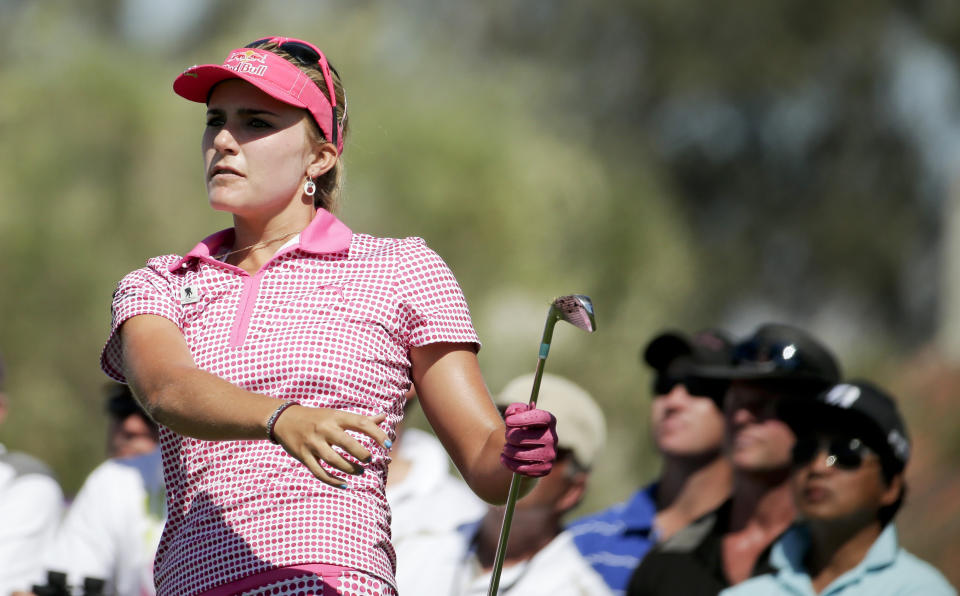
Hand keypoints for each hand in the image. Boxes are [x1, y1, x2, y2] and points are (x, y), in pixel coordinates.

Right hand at [272, 405, 389, 486]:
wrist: (284, 419)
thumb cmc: (318, 418)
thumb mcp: (337, 415)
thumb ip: (361, 419)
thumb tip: (384, 417)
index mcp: (336, 417)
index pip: (361, 423)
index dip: (377, 434)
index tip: (388, 444)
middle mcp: (324, 429)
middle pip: (347, 443)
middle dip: (361, 454)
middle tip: (369, 459)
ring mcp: (313, 443)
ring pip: (333, 460)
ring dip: (349, 469)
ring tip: (360, 472)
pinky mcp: (303, 456)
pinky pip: (319, 472)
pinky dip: (332, 480)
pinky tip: (344, 484)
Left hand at [500, 402, 557, 476]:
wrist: (529, 449)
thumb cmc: (522, 428)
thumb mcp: (519, 415)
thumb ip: (515, 409)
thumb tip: (512, 413)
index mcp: (550, 421)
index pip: (539, 417)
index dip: (522, 419)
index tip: (507, 420)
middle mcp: (552, 437)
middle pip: (521, 437)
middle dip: (508, 436)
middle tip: (507, 436)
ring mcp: (550, 455)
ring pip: (519, 454)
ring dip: (507, 450)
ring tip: (506, 448)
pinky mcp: (545, 469)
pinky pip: (521, 468)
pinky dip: (509, 463)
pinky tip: (504, 458)